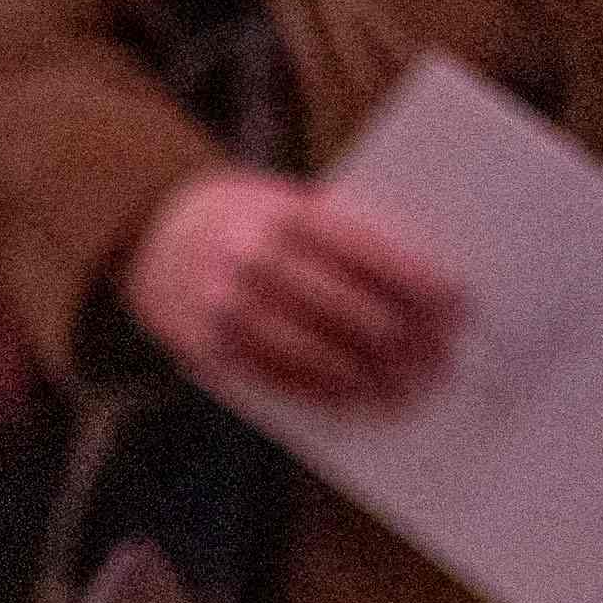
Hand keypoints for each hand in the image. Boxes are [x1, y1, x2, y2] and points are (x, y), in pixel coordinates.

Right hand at [121, 173, 460, 412]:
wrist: (145, 233)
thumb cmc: (242, 217)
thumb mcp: (287, 200)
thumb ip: (342, 232)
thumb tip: (419, 283)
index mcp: (284, 214)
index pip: (366, 251)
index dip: (416, 281)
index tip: (457, 305)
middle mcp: (252, 260)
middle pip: (345, 308)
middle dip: (401, 338)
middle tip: (443, 359)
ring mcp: (226, 309)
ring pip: (313, 351)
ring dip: (367, 376)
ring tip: (409, 390)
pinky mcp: (209, 349)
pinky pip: (275, 378)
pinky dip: (321, 393)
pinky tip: (356, 401)